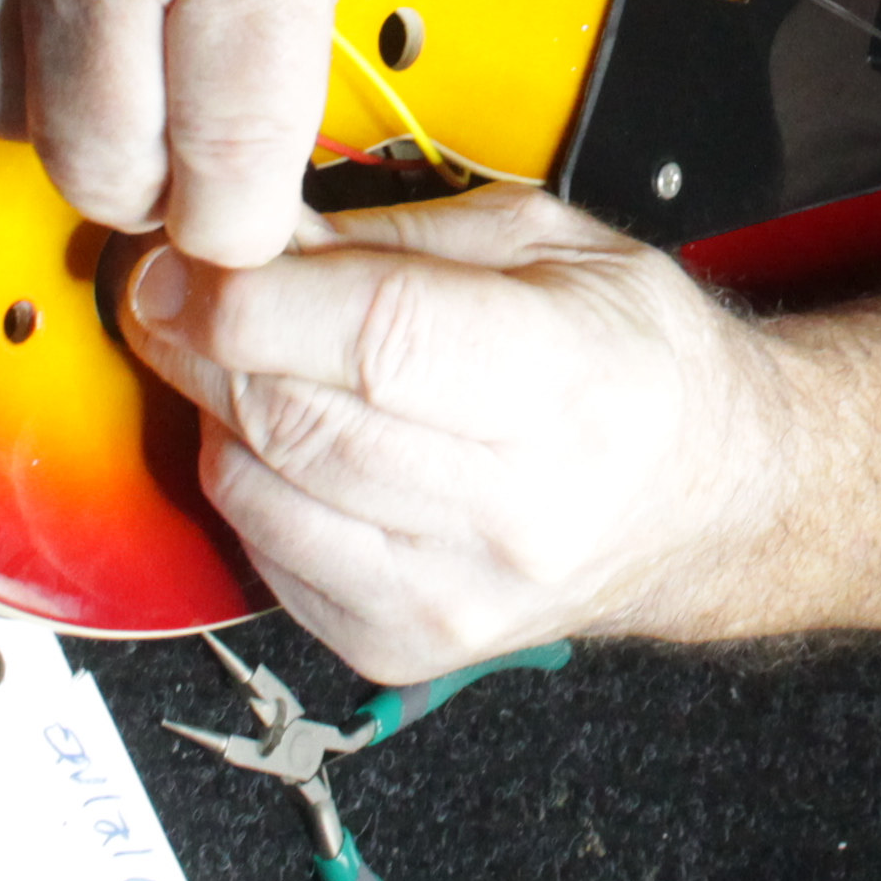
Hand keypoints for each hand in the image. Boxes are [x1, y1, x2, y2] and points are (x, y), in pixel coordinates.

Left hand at [125, 190, 800, 678]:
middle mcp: (515, 509)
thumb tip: (256, 235)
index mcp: (570, 383)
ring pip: (260, 491)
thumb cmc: (639, 362)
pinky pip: (264, 555)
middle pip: (298, 418)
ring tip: (233, 353)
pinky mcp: (402, 646)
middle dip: (203, 340)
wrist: (708, 501)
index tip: (190, 255)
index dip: (255, 294)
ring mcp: (454, 595)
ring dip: (213, 410)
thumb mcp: (552, 242)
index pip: (376, 340)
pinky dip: (246, 481)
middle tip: (172, 287)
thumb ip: (396, 239)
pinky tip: (280, 432)